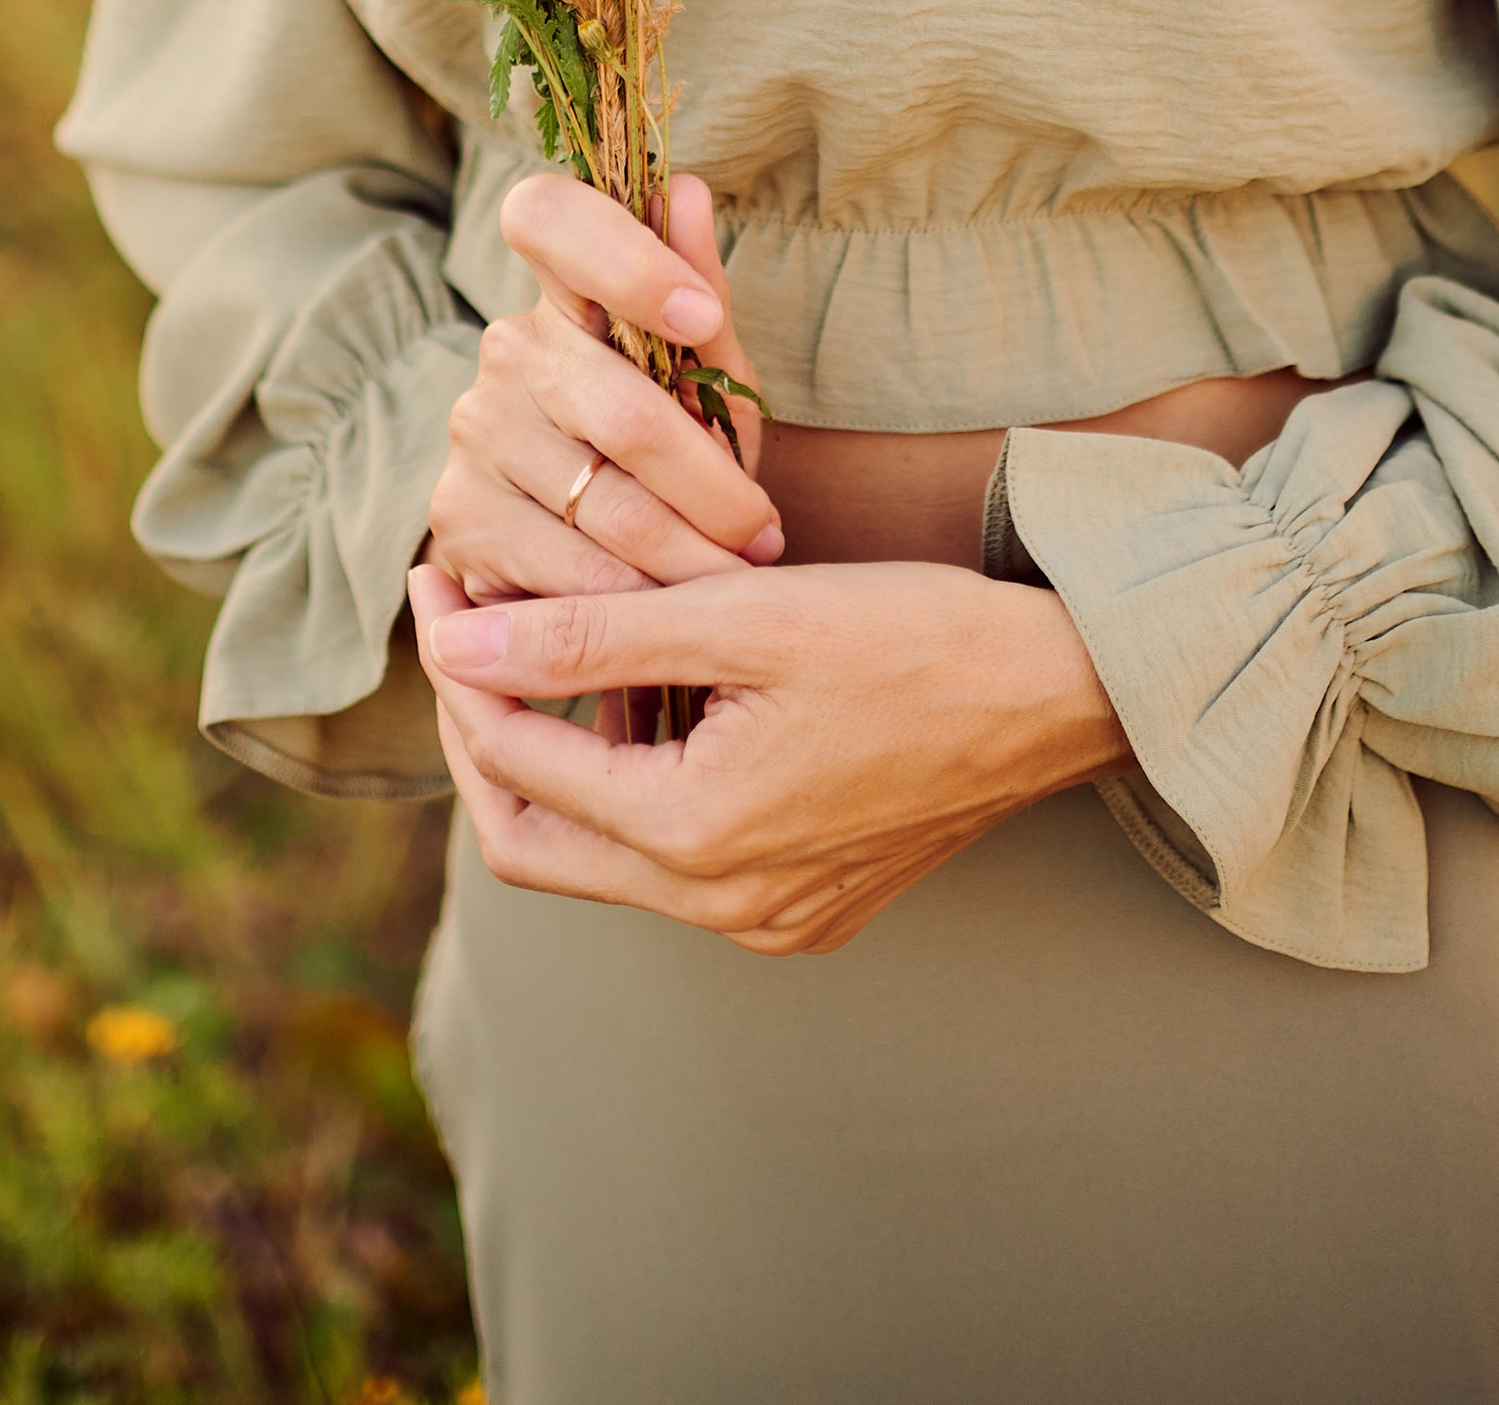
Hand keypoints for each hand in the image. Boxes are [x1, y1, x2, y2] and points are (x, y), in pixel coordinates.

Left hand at [410, 556, 1130, 953]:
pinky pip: (674, 861)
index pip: (514, 759)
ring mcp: (765, 920)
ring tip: (543, 642)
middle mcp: (721, 906)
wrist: (1062, 695)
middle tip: (463, 628)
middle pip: (533, 841)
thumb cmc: (914, 634)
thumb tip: (459, 640)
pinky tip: (644, 696)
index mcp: (695, 836)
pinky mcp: (802, 907)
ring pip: (602, 855)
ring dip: (557, 757)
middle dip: (482, 733)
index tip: (435, 579)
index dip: (457, 663)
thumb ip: (592, 633)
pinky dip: (632, 784)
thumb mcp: (744, 612)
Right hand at [425, 168, 782, 604]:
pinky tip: (673, 612)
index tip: (698, 315)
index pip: (549, 216)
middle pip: (621, 409)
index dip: (621, 257)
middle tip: (765, 534)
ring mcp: (474, 430)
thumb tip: (691, 192)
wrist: (587, 546)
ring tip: (738, 579)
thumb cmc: (665, 441)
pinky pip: (566, 570)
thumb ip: (702, 294)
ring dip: (688, 558)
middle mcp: (506, 347)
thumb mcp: (701, 372)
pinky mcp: (456, 515)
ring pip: (605, 504)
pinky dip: (637, 602)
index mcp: (565, 287)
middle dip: (711, 487)